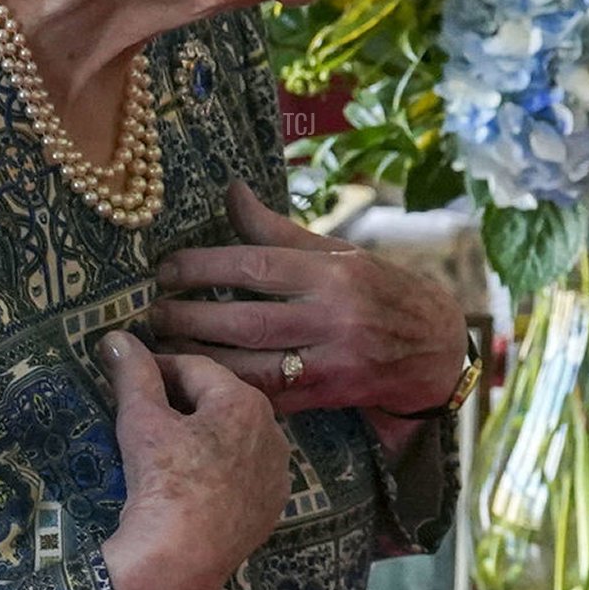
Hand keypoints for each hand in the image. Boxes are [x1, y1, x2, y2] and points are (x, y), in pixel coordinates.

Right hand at [98, 330, 290, 589]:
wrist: (180, 559)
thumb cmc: (163, 480)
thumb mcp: (141, 420)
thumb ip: (132, 373)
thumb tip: (116, 336)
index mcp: (245, 402)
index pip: (196, 368)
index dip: (158, 366)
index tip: (129, 373)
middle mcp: (273, 432)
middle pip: (219, 401)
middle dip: (182, 400)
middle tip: (144, 409)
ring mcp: (276, 474)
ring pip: (234, 438)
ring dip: (203, 434)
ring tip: (166, 446)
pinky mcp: (271, 508)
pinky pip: (243, 474)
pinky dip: (219, 468)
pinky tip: (193, 480)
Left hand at [147, 179, 468, 419]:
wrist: (435, 350)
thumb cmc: (379, 290)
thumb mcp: (336, 252)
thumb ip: (277, 229)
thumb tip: (230, 191)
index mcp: (331, 272)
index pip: (256, 264)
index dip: (204, 266)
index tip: (166, 269)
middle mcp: (332, 317)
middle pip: (248, 319)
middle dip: (193, 317)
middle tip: (153, 313)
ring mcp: (332, 362)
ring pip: (254, 365)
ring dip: (201, 359)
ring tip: (162, 349)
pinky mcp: (328, 398)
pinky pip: (270, 396)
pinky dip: (231, 389)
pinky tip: (197, 381)